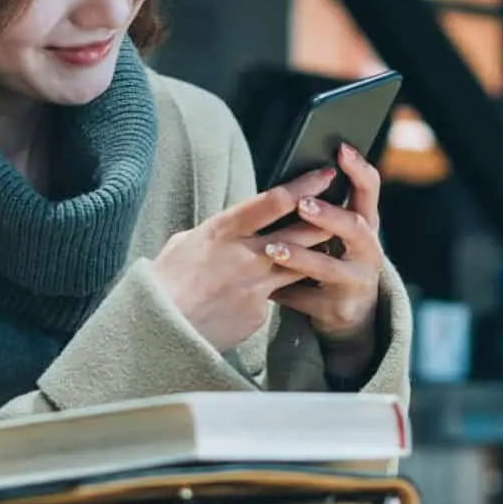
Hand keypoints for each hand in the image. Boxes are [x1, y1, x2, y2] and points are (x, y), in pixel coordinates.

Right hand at [152, 167, 340, 351]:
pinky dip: (274, 291)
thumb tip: (227, 225)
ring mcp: (256, 285)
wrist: (159, 328)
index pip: (274, 201)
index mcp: (223, 230)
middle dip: (326, 218)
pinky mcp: (258, 312)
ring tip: (328, 245)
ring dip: (314, 255)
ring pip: (299, 265)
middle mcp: (246, 255)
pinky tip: (269, 290)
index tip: (325, 175)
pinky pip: (275, 296)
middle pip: (301, 232)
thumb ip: (215, 232)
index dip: (305, 186)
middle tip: (343, 206)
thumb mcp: (185, 242)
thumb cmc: (165, 281)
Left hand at [266, 143, 387, 370]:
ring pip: (330, 268)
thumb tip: (292, 173)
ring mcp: (357, 280)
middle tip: (303, 204)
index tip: (341, 149)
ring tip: (272, 248)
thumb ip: (323, 208)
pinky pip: (310, 298)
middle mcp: (368, 250)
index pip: (370, 189)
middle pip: (356, 227)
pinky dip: (287, 293)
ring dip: (301, 257)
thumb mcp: (336, 232)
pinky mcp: (340, 307)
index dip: (358, 168)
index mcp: (366, 223)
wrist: (349, 311)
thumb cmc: (333, 256)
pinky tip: (266, 288)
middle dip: (330, 215)